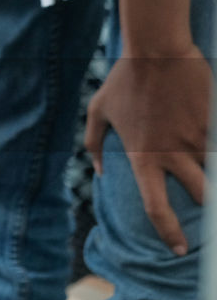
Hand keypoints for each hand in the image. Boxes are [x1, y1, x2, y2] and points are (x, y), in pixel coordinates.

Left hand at [84, 45, 210, 254]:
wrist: (158, 51)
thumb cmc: (124, 80)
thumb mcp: (99, 111)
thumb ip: (94, 144)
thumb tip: (101, 171)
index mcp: (143, 158)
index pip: (156, 207)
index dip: (169, 233)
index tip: (179, 249)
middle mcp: (173, 154)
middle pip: (201, 195)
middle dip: (208, 206)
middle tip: (208, 209)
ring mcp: (197, 138)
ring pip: (215, 170)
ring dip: (214, 176)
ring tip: (209, 182)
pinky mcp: (214, 122)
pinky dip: (216, 149)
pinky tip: (212, 143)